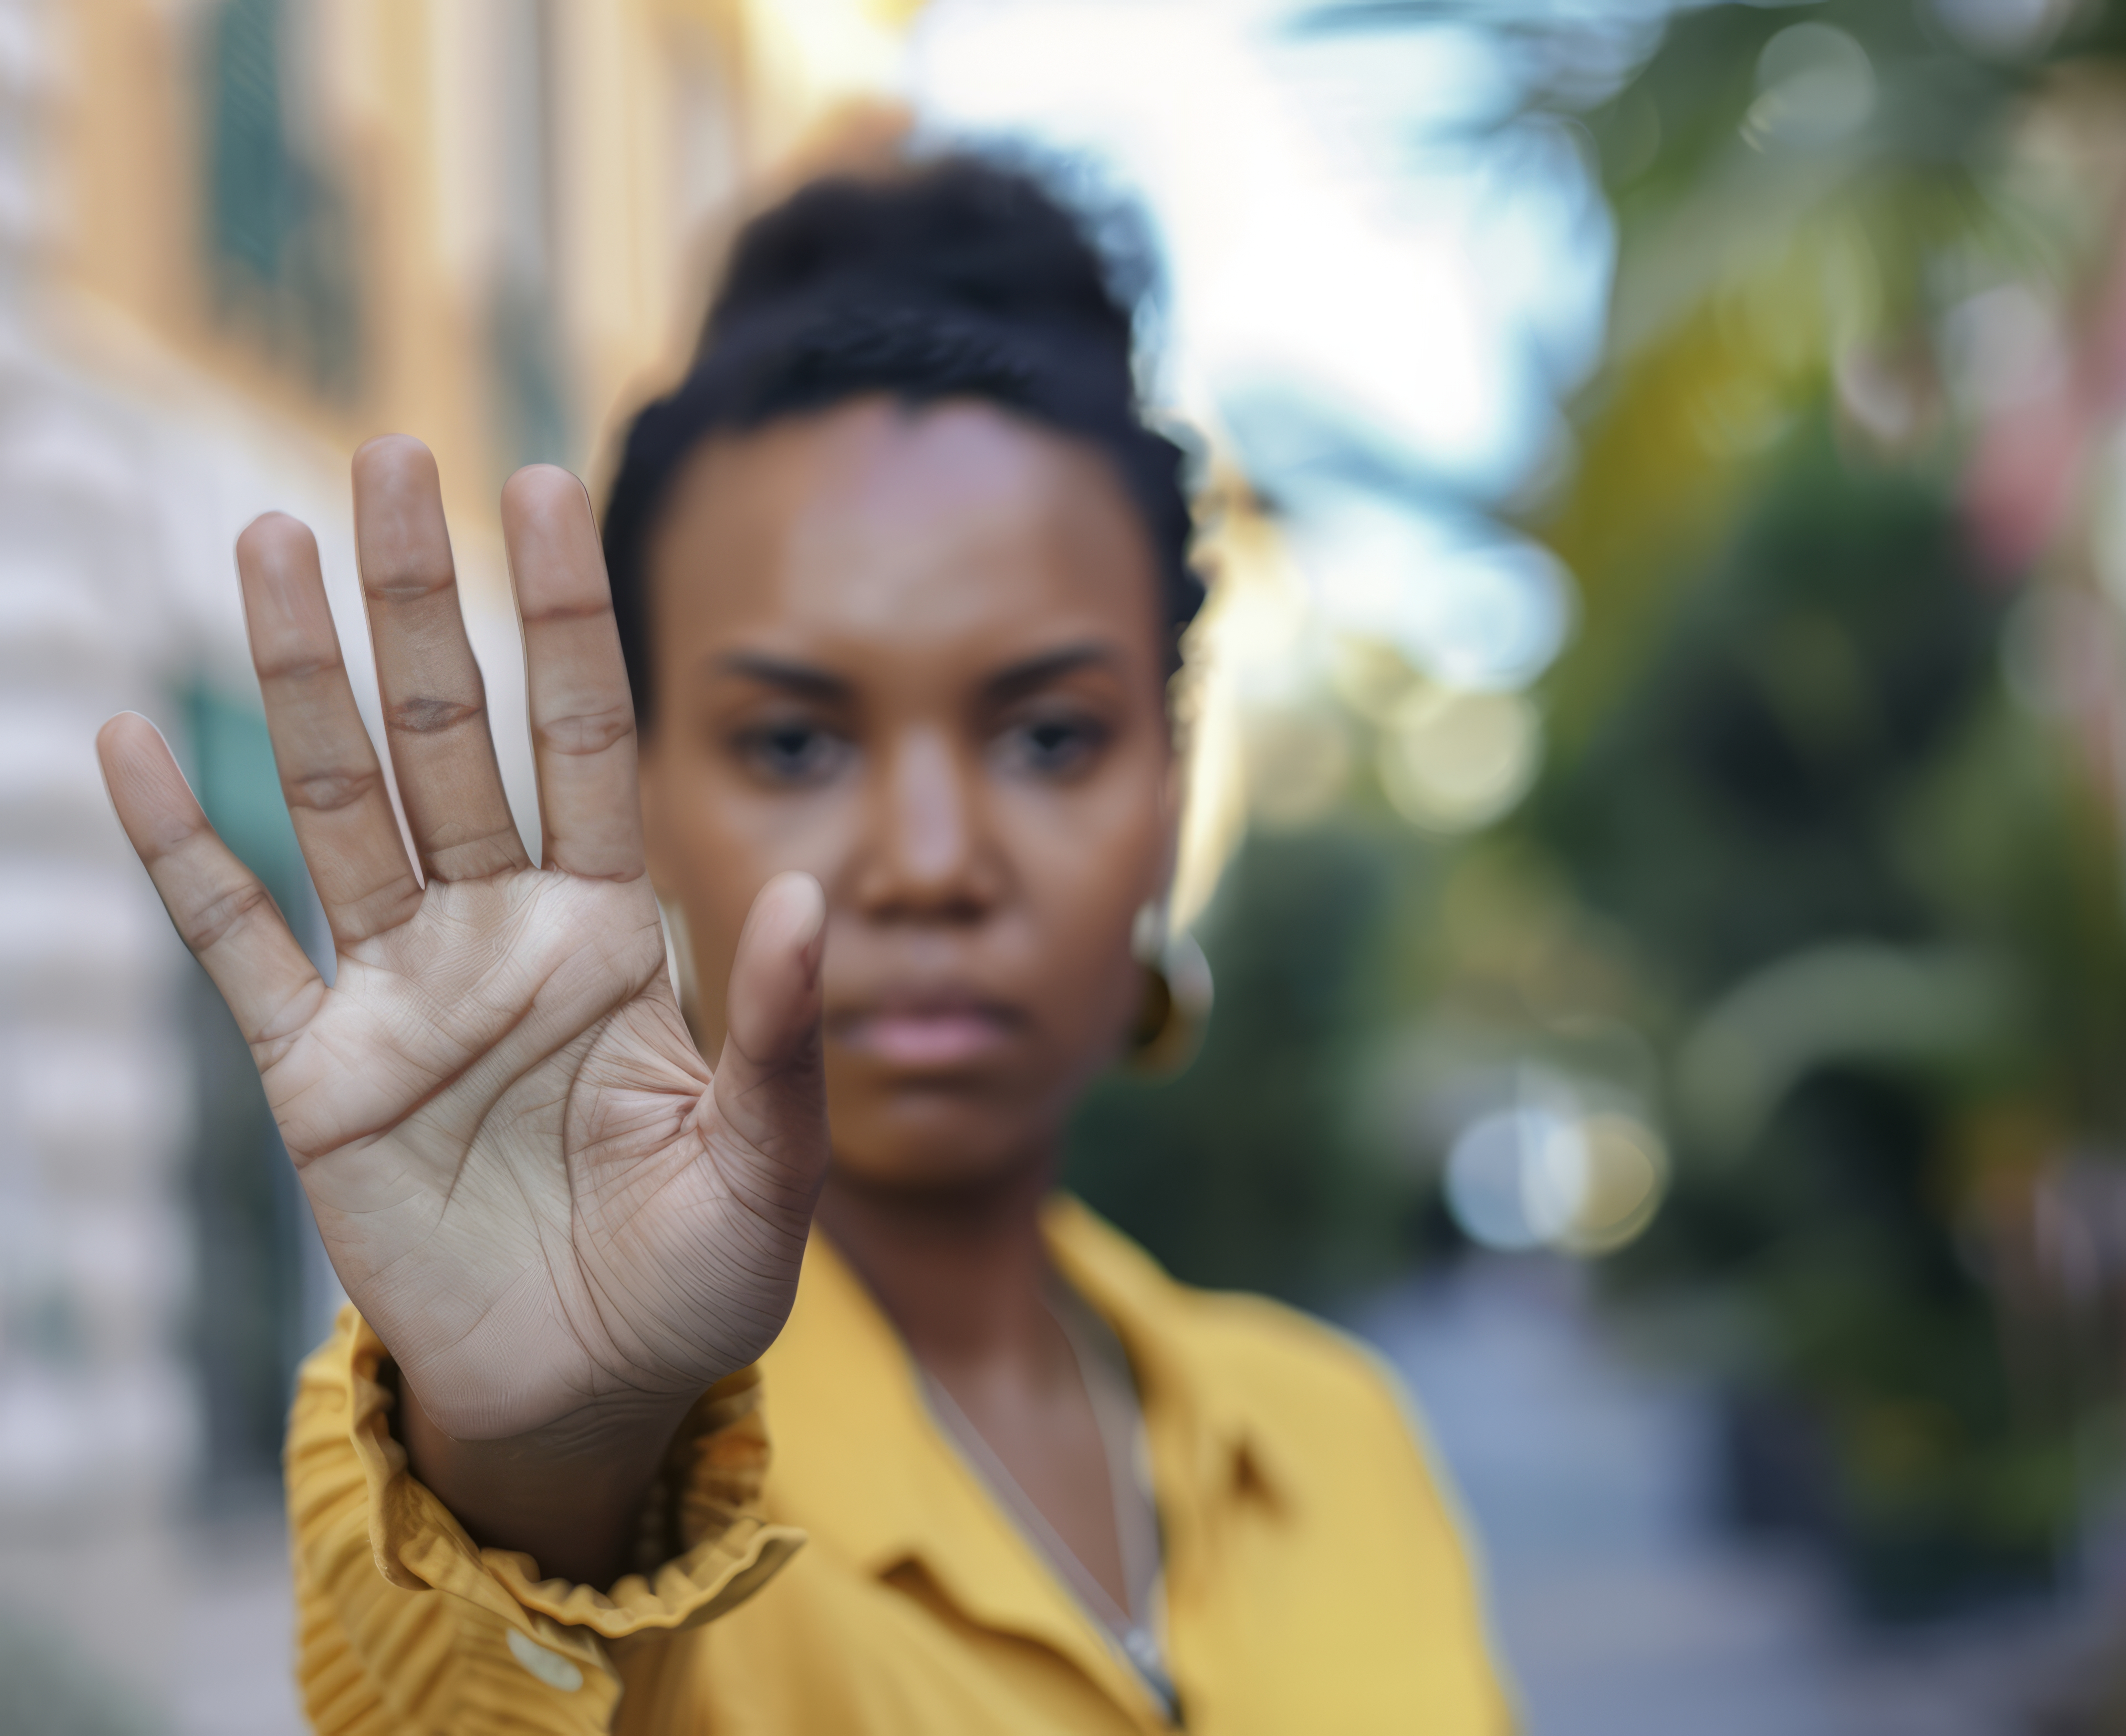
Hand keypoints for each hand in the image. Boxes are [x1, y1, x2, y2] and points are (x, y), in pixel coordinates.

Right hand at [98, 440, 828, 1508]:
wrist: (596, 1387)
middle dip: (423, 600)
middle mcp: (500, 933)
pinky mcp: (319, 1073)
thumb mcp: (769, 1167)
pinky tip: (128, 743)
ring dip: (301, 674)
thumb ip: (784, 1036)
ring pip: (340, 799)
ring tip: (269, 538)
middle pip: (452, 733)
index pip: (585, 739)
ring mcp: (402, 991)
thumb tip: (814, 899)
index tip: (542, 484)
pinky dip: (183, 850)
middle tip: (388, 455)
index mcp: (612, 936)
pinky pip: (238, 940)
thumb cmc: (697, 1280)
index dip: (563, 616)